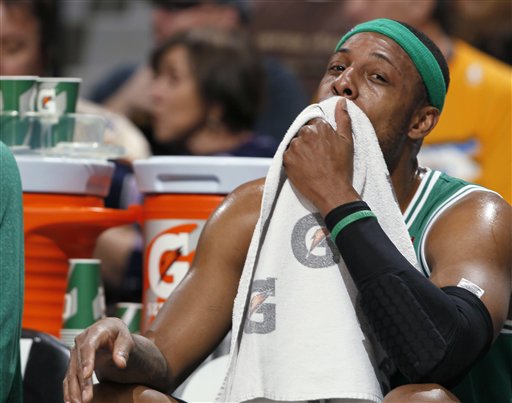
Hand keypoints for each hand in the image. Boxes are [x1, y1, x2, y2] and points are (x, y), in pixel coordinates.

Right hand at [63, 317, 133, 402]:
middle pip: (79, 362)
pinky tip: (71, 401)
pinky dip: (69, 390)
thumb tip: (121, 364)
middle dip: (82, 382)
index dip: (87, 361)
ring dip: (74, 389)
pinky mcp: (73, 361)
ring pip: (72, 372)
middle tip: (86, 399)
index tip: (87, 376)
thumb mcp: (126, 339)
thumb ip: (124, 350)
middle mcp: (82, 340)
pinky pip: (69, 377)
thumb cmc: (119, 336)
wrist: (111, 333)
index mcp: (96, 331)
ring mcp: (76, 351)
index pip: (89, 346)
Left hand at [283, 97, 359, 215]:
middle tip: (317, 156)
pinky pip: (287, 155)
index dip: (318, 134)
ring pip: (295, 144)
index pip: (314, 123)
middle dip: (308, 141)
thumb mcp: (347, 141)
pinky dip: (293, 160)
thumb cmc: (341, 167)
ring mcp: (294, 146)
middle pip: (303, 132)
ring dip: (300, 150)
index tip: (321, 145)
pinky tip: (303, 168)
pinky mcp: (286, 159)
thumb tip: (340, 101)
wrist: (331, 191)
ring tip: (310, 163)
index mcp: (319, 126)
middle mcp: (305, 133)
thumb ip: (342, 119)